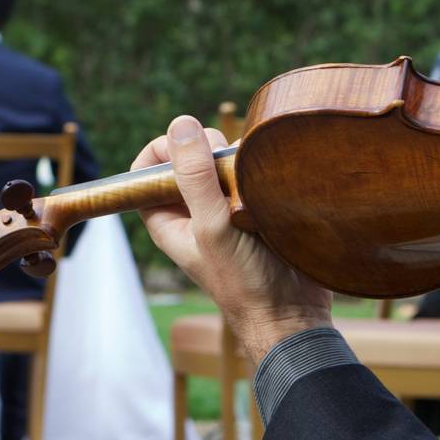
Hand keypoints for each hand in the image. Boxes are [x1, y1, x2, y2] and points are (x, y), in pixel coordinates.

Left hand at [132, 115, 332, 365]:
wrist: (292, 314)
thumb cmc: (244, 281)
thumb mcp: (212, 227)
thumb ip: (194, 178)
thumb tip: (181, 125)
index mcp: (166, 216)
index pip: (146, 167)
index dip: (162, 147)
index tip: (189, 142)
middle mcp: (191, 210)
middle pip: (187, 157)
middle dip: (207, 149)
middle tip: (228, 164)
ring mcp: (223, 209)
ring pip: (222, 162)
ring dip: (237, 160)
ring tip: (252, 179)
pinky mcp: (253, 208)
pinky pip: (249, 173)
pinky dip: (258, 168)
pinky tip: (269, 179)